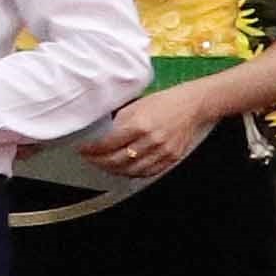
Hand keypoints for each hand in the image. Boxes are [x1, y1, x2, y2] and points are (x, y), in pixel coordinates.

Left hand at [86, 85, 210, 177]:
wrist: (193, 105)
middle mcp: (151, 140)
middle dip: (99, 162)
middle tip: (90, 159)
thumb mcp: (136, 105)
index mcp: (139, 125)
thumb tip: (101, 134)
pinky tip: (124, 169)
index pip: (107, 144)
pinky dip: (133, 173)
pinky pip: (148, 172)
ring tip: (104, 165)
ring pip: (131, 170)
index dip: (91, 150)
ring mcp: (163, 152)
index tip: (82, 150)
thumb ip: (118, 121)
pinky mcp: (171, 158)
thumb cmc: (165, 102)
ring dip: (113, 170)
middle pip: (117, 160)